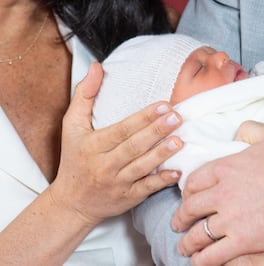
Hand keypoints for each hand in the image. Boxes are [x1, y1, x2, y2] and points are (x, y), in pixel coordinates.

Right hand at [49, 62, 183, 224]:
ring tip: (180, 140)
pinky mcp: (127, 198)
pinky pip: (146, 189)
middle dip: (156, 131)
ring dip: (161, 154)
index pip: (121, 130)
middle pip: (133, 146)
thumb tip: (97, 66)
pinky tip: (177, 172)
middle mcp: (104, 165)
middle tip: (177, 117)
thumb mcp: (71, 126)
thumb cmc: (74, 159)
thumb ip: (84, 95)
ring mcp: (117, 183)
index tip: (163, 105)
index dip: (143, 118)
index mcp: (92, 145)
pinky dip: (161, 181)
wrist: (72, 202)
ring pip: (141, 167)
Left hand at [172, 121, 263, 265]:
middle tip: (178, 223)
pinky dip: (202, 260)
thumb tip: (238, 132)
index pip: (194, 181)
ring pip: (198, 234)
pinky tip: (199, 261)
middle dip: (180, 217)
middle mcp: (222, 193)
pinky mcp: (244, 241)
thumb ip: (249, 130)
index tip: (186, 197)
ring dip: (188, 242)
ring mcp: (231, 219)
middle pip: (190, 208)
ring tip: (184, 247)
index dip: (186, 191)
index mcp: (225, 168)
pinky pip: (214, 255)